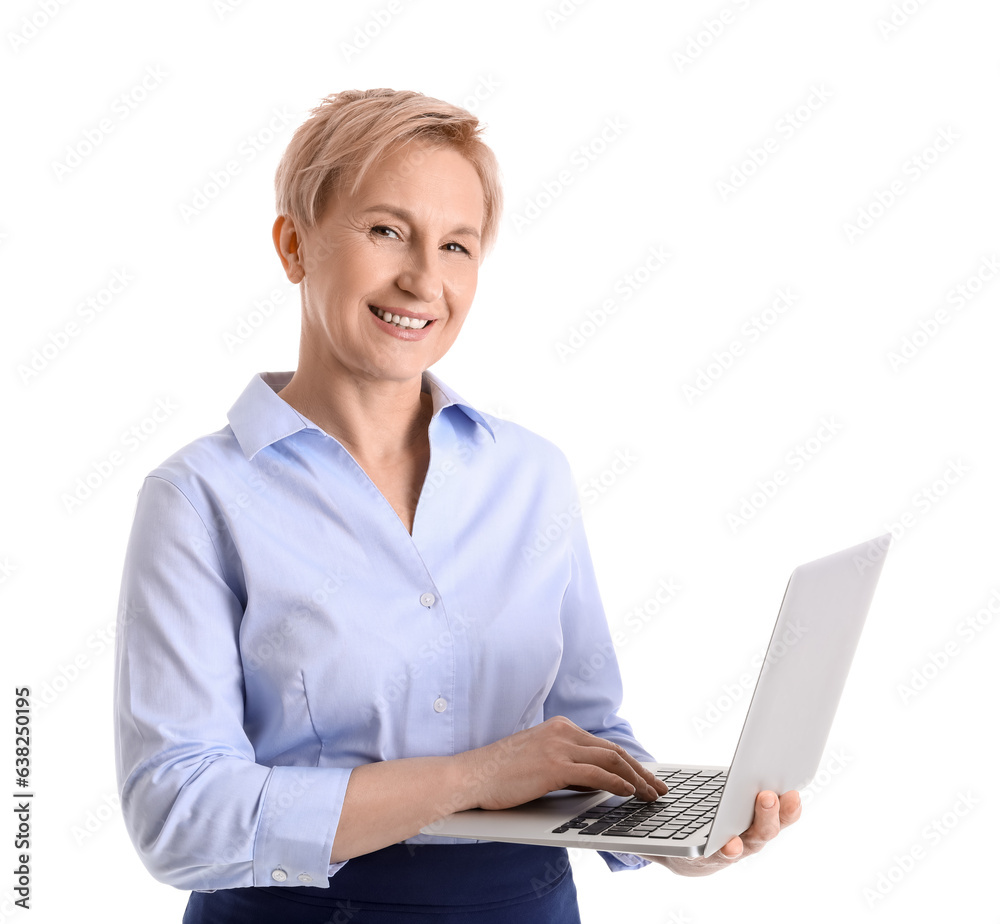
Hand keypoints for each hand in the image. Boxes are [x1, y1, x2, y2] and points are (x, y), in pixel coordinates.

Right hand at [455, 715, 667, 810]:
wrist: (470, 776)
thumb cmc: (499, 775)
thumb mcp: (537, 762)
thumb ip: (566, 766)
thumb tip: (595, 782)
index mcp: (559, 727)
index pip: (603, 745)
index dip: (629, 763)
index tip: (646, 779)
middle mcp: (562, 731)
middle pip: (613, 750)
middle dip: (641, 771)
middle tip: (659, 789)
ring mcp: (558, 746)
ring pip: (611, 759)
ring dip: (636, 779)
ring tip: (650, 796)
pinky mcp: (554, 765)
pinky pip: (596, 773)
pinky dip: (617, 783)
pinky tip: (629, 793)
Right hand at [639, 789, 800, 876]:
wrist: (686, 855)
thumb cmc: (666, 843)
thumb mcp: (649, 841)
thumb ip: (641, 837)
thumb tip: (609, 829)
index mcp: (703, 857)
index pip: (715, 857)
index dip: (724, 851)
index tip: (729, 845)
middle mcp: (730, 851)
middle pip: (752, 841)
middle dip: (760, 820)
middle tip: (764, 797)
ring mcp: (747, 840)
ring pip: (769, 831)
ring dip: (781, 813)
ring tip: (788, 793)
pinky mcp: (757, 826)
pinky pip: (778, 821)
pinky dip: (787, 809)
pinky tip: (793, 793)